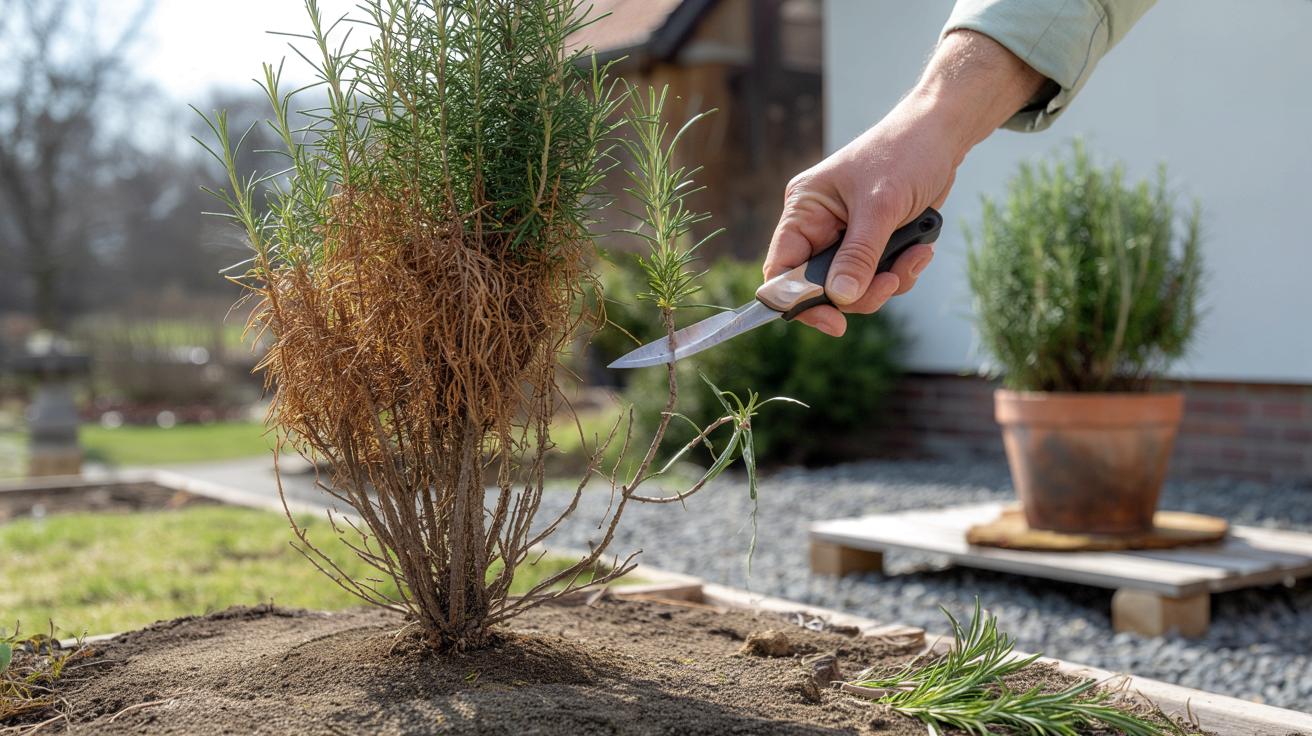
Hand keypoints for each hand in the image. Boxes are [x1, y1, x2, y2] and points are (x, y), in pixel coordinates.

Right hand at [762, 30, 1045, 335]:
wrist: (941, 134)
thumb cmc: (904, 154)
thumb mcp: (880, 207)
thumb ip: (858, 256)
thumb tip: (840, 299)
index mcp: (804, 209)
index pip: (782, 269)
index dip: (799, 300)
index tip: (834, 322)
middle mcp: (818, 225)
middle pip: (821, 287)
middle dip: (859, 292)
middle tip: (889, 283)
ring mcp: (846, 236)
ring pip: (853, 288)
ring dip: (887, 281)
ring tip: (916, 255)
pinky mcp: (873, 242)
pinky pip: (877, 277)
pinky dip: (900, 272)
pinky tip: (921, 249)